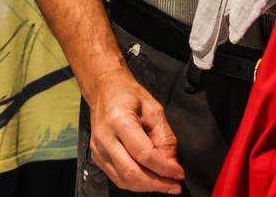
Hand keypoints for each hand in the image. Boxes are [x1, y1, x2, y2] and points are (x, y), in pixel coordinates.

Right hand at [85, 65, 182, 192]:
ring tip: (165, 184)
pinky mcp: (97, 156)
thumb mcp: (154, 110)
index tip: (179, 173)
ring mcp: (98, 148)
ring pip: (124, 180)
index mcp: (118, 121)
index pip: (144, 155)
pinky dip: (136, 183)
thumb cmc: (128, 96)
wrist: (104, 90)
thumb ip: (165, 138)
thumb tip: (171, 164)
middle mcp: (104, 137)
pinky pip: (117, 178)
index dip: (164, 168)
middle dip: (157, 183)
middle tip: (175, 185)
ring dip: (147, 186)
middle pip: (132, 172)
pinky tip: (149, 179)